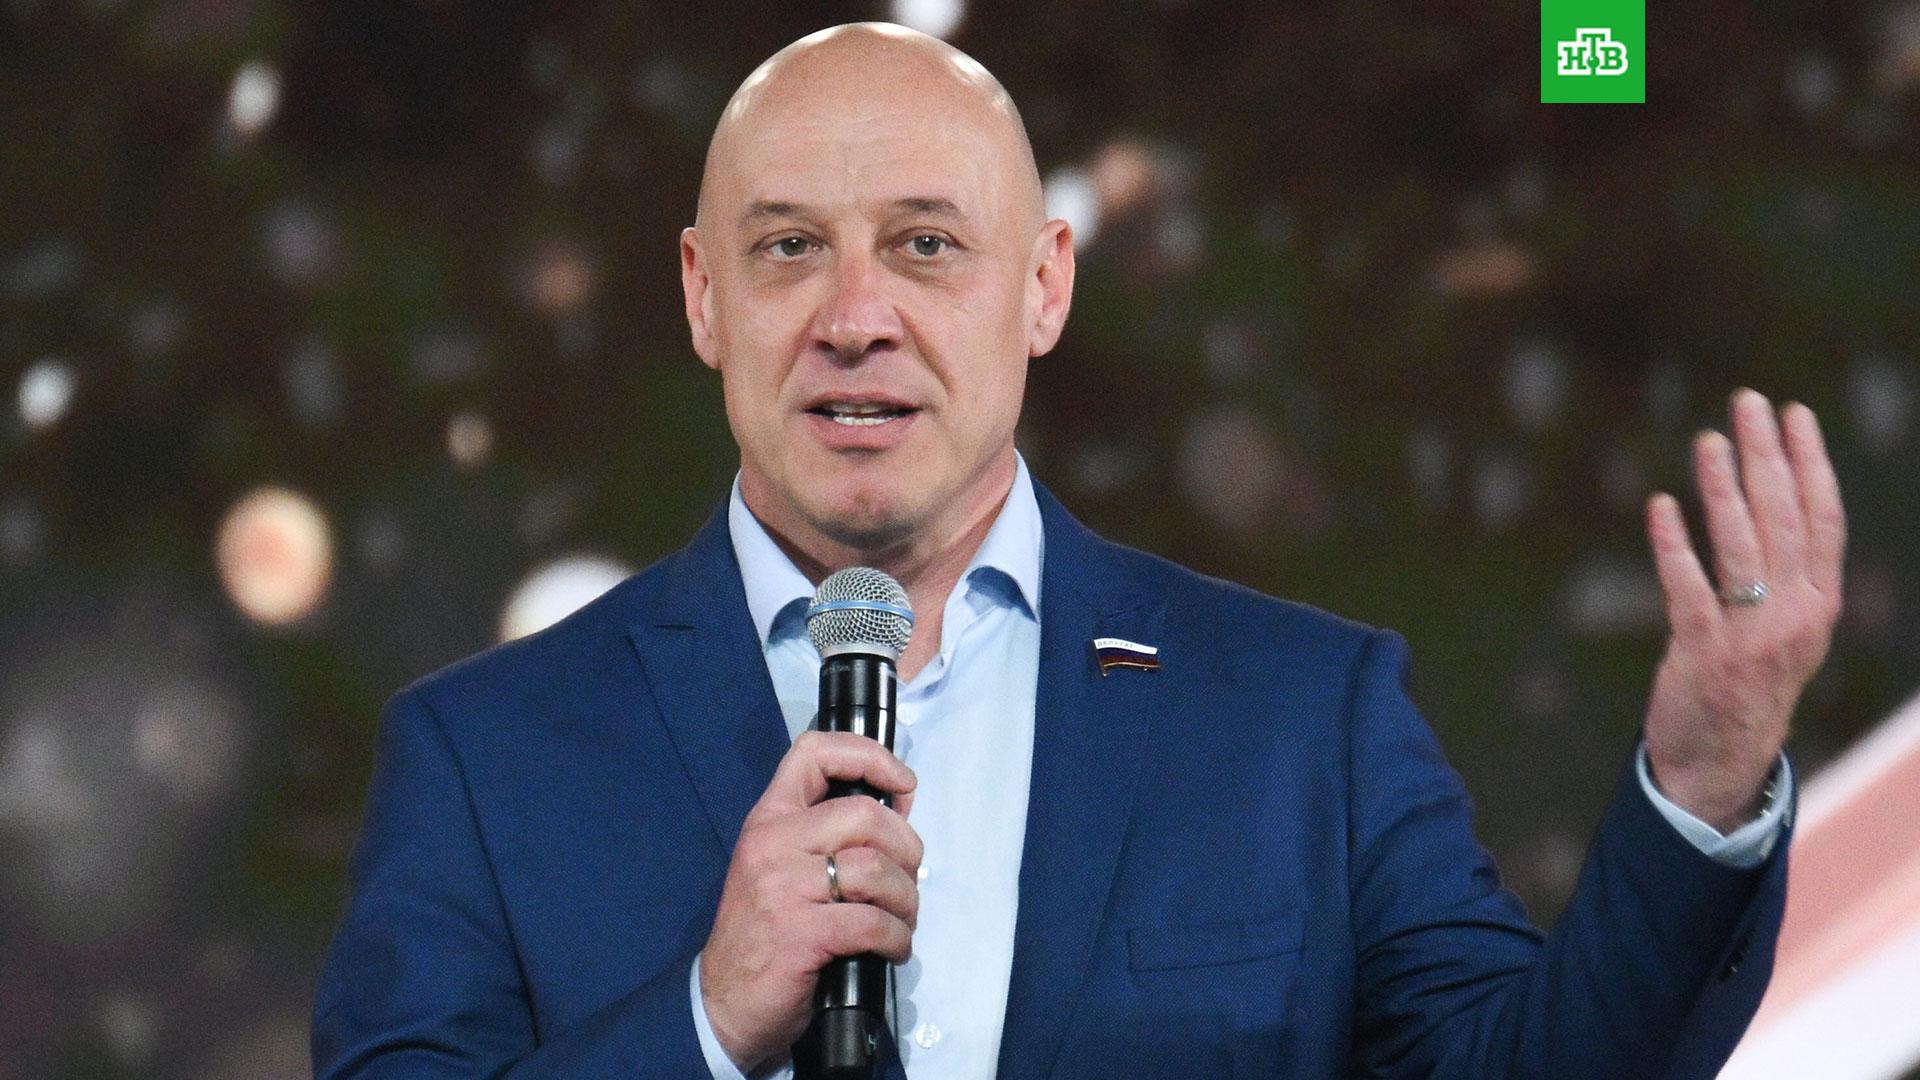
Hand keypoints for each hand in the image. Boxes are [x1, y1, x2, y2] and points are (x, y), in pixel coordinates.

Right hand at [698, 731, 921, 1072]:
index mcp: (770, 820)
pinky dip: (897, 937)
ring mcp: (783, 888)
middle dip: (907, 848)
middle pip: (865, 815)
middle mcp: (773, 843)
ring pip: (877, 869)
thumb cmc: (764, 935)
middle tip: (908, 880)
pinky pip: (873, 922)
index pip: (814, 752)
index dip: (870, 756)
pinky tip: (892, 949)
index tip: (902, 785)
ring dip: (906, 900)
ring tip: (901, 921)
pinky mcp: (801, 934)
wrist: (722, 1004)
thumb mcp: (781, 868)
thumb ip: (826, 837)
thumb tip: (898, 813)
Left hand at [1643, 389, 1844, 831]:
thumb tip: (1770, 503)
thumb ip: (1784, 576)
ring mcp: (1750, 636)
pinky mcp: (1703, 654)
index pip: (1822, 520)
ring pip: (1740, 548)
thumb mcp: (1785, 631)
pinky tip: (1659, 508)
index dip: (1810, 463)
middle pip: (1783, 519)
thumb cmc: (1747, 687)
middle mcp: (1794, 616)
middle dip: (1767, 455)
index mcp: (1817, 604)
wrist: (1722, 765)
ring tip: (1708, 440)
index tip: (1795, 414)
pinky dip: (1674, 547)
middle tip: (1748, 402)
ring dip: (1722, 488)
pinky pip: (1689, 591)